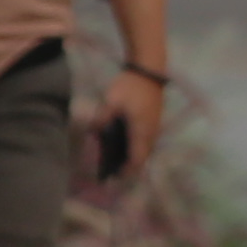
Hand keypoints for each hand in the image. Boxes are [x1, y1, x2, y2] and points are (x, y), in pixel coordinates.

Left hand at [79, 62, 167, 183]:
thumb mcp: (111, 101)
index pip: (137, 159)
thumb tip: (92, 131)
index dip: (127, 171)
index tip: (114, 178)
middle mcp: (151, 133)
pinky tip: (121, 142)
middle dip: (128, 166)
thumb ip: (101, 118)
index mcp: (141, 132)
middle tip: (111, 170)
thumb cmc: (131, 86)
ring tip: (114, 158)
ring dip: (132, 155)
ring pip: (144, 148)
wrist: (149, 69)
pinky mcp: (153, 120)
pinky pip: (144, 139)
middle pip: (142, 156)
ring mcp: (154, 126)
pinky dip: (134, 145)